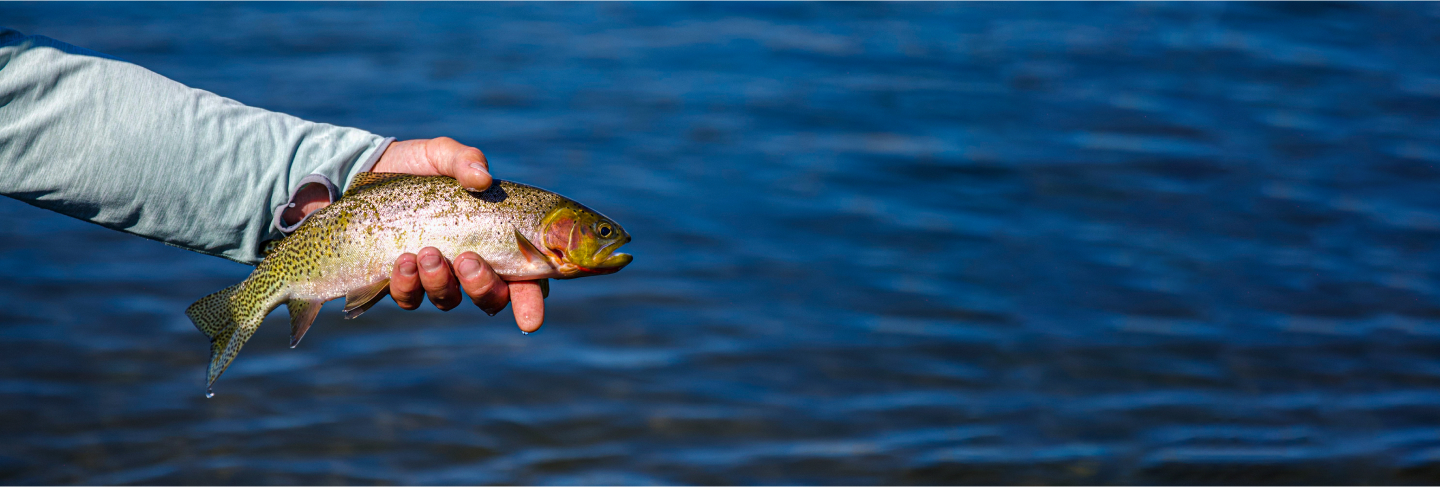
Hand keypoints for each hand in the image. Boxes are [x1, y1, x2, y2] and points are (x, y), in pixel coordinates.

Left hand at [281, 137, 544, 332]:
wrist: (361, 174)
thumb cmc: (414, 165)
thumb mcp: (441, 154)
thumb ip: (465, 160)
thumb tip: (482, 178)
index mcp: (494, 238)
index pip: (525, 277)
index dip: (531, 302)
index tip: (530, 319)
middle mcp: (469, 265)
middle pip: (491, 298)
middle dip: (483, 287)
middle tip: (468, 260)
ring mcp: (435, 277)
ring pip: (448, 299)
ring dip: (441, 282)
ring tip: (426, 253)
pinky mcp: (401, 281)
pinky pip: (409, 298)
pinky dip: (407, 284)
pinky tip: (400, 260)